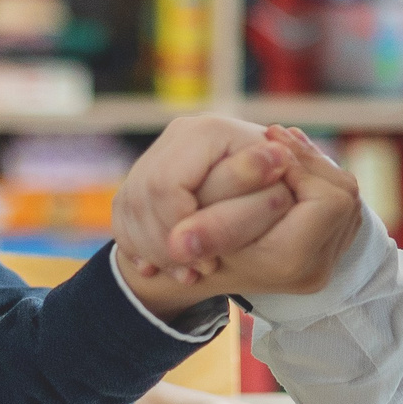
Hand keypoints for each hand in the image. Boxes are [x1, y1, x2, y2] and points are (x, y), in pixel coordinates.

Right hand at [112, 115, 297, 316]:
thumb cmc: (279, 195)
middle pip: (143, 196)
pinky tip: (168, 267)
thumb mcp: (277, 192)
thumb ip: (259, 184)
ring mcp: (156, 154)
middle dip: (166, 244)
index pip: (167, 185)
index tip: (211, 262)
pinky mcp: (142, 178)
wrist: (268, 192)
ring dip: (156, 251)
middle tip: (199, 271)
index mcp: (208, 131)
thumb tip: (271, 161)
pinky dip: (142, 249)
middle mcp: (177, 134)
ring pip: (130, 208)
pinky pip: (123, 219)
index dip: (183, 228)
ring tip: (189, 272)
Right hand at [160, 127, 362, 299]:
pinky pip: (342, 203)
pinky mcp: (329, 254)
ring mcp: (326, 265)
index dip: (303, 166)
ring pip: (346, 194)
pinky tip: (289, 164)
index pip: (328, 201)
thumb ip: (238, 175)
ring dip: (316, 165)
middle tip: (277, 134)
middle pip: (343, 193)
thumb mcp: (206, 207)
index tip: (271, 141)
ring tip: (282, 144)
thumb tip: (272, 137)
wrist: (200, 272)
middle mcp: (314, 270)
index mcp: (288, 260)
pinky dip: (319, 178)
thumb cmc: (194, 238)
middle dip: (312, 159)